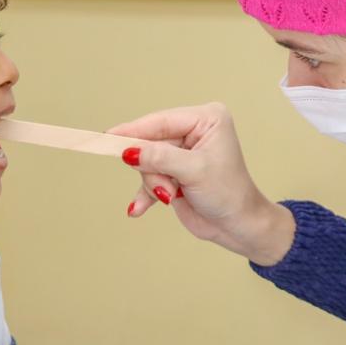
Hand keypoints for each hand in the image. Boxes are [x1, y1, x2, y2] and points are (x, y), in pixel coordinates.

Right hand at [108, 102, 295, 265]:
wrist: (238, 226)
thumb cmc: (229, 194)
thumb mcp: (194, 172)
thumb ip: (160, 158)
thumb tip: (129, 151)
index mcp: (207, 118)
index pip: (161, 120)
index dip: (133, 130)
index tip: (107, 136)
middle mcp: (194, 130)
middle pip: (150, 142)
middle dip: (153, 169)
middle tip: (165, 188)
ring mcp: (182, 151)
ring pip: (147, 162)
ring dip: (155, 184)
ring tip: (171, 196)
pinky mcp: (174, 170)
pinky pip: (148, 177)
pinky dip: (146, 193)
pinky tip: (140, 208)